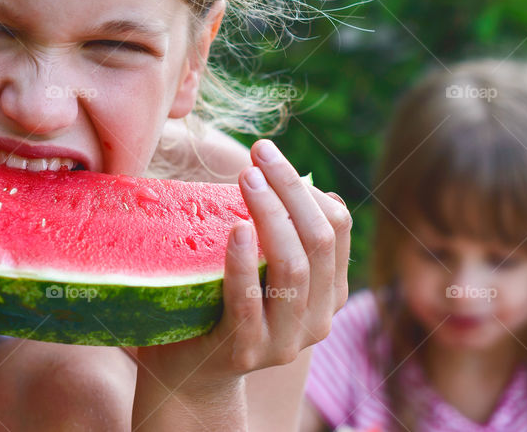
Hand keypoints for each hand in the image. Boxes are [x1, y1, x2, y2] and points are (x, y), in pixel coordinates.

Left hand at [134, 138, 350, 392]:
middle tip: (256, 156)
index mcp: (328, 293)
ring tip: (246, 179)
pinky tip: (236, 230)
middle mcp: (317, 319)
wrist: (190, 374)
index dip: (305, 186)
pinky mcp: (246, 352)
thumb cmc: (219, 304)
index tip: (266, 153)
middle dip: (289, 191)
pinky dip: (244, 263)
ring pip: (293, 269)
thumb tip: (297, 183)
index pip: (336, 228)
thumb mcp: (260, 269)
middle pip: (318, 241)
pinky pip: (249, 302)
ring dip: (271, 216)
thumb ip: (280, 236)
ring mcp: (284, 340)